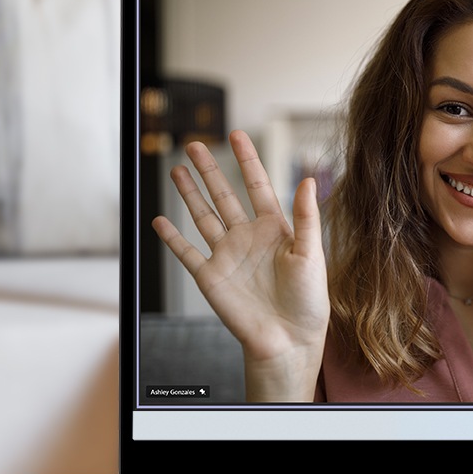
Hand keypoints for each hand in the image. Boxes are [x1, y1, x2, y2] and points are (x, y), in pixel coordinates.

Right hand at [152, 130, 328, 400]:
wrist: (289, 339)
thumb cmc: (308, 300)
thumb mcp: (312, 253)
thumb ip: (307, 216)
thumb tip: (307, 179)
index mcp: (275, 228)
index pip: (256, 185)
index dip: (246, 160)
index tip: (237, 135)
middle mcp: (248, 237)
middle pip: (224, 195)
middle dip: (209, 170)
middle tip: (196, 145)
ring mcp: (227, 255)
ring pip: (202, 216)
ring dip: (189, 194)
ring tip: (177, 170)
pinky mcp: (210, 277)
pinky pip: (186, 252)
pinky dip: (171, 237)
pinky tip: (161, 220)